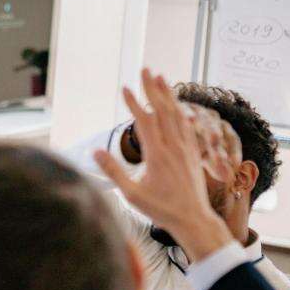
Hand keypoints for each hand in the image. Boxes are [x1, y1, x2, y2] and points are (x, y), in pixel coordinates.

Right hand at [93, 69, 236, 260]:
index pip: (145, 121)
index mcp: (157, 156)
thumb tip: (95, 152)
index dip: (134, 103)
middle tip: (146, 69)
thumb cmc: (161, 210)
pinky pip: (187, 126)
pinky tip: (178, 106)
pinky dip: (180, 111)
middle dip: (153, 88)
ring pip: (177, 115)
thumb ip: (114, 172)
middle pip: (163, 110)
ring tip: (161, 78)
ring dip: (168, 95)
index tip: (124, 88)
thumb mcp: (132, 195)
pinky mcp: (192, 154)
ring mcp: (185, 149)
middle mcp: (174, 147)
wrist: (193, 219)